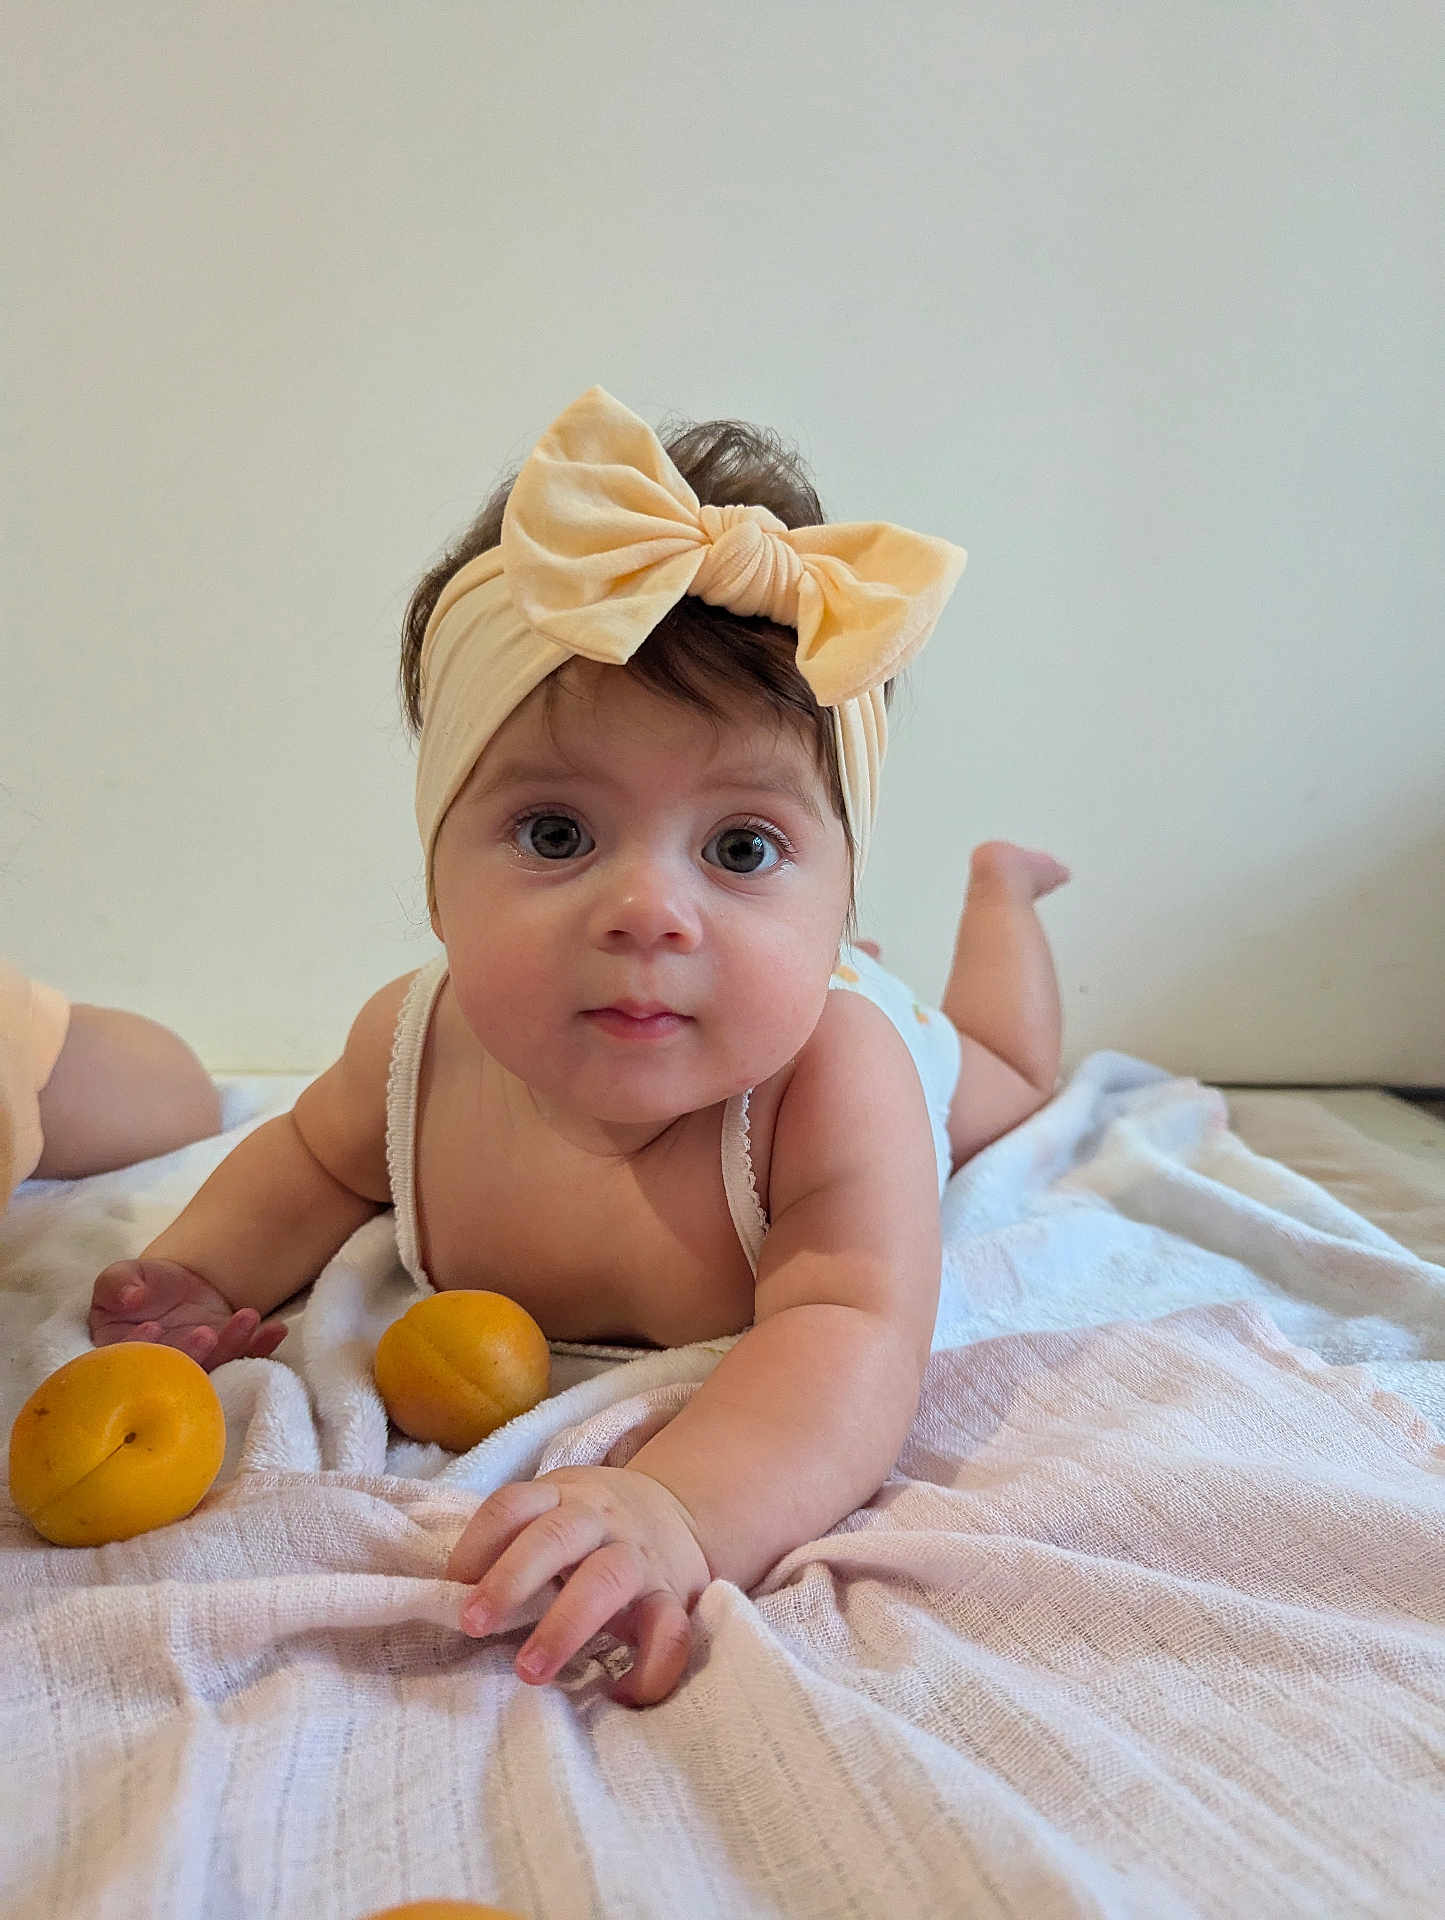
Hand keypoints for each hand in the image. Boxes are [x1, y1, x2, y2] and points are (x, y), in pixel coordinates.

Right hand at [88, 1257, 288, 1370]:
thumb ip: (118, 1284)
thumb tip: (129, 1297)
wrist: (177, 1285)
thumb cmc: (139, 1284)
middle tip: (205, 1333)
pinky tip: (275, 1329)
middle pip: (176, 1373)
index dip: (139, 1349)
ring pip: (215, 1366)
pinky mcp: (226, 1358)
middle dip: (191, 1355)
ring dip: (232, 1346)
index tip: (151, 1328)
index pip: (129, 1362)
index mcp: (124, 1357)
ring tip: (246, 1316)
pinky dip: (261, 1345)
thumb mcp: (121, 1276)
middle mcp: (161, 1372)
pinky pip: (246, 1357)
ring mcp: (197, 1367)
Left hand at [446, 1464, 711, 1705]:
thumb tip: (442, 1595)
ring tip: (529, 1672)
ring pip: (607, 1579)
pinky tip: (619, 1694)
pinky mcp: (674, 1597)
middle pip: (555, 1536)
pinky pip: (670, 1631)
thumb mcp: (553, 1510)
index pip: (513, 1504)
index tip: (450, 1585)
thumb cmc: (590, 1526)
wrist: (679, 1512)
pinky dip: (649, 1666)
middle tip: (472, 1624)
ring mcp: (639, 1557)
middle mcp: (600, 1519)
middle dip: (511, 1580)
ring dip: (565, 1625)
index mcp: (562, 1496)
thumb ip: (513, 1541)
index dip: (477, 1541)